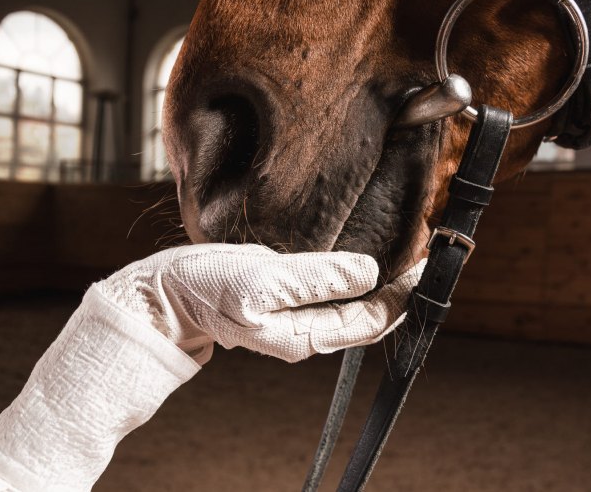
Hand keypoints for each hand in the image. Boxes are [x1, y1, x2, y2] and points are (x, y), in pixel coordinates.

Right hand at [97, 244, 423, 362]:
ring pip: (353, 307)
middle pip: (369, 317)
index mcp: (304, 334)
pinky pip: (332, 296)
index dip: (404, 293)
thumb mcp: (262, 279)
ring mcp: (296, 319)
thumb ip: (316, 278)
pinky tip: (363, 262)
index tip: (427, 263)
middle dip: (401, 290)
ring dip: (382, 285)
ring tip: (405, 256)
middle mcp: (306, 332)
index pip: (372, 319)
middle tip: (426, 256)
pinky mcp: (285, 303)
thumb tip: (370, 273)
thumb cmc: (206, 287)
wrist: (163, 295)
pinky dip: (355, 280)